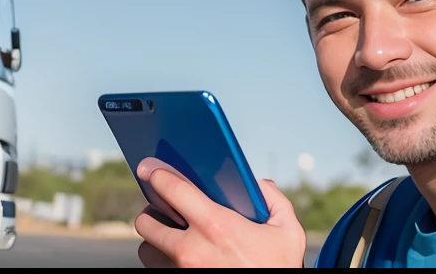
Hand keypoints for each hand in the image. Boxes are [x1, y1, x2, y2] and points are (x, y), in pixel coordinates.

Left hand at [133, 162, 307, 267]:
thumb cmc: (278, 270)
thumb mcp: (288, 234)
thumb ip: (275, 201)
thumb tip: (259, 185)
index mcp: (217, 226)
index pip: (172, 190)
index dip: (157, 175)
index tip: (151, 170)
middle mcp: (192, 250)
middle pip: (147, 222)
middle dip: (152, 213)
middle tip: (163, 210)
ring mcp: (181, 271)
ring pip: (146, 249)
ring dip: (155, 241)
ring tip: (170, 237)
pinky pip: (156, 269)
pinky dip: (163, 262)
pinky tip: (179, 258)